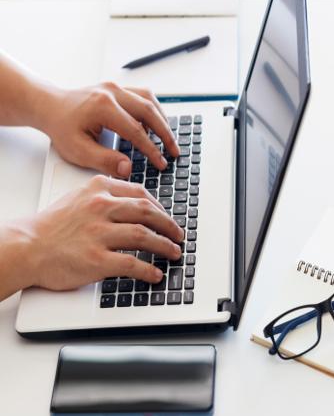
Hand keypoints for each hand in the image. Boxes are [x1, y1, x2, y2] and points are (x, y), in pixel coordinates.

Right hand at [17, 175, 183, 290]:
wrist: (25, 247)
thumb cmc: (51, 226)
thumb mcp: (78, 197)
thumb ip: (106, 196)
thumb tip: (138, 205)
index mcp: (98, 189)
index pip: (140, 194)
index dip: (160, 208)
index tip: (168, 216)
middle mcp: (100, 208)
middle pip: (148, 213)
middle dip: (169, 225)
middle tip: (178, 235)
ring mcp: (99, 234)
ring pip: (144, 236)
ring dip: (165, 246)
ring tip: (174, 252)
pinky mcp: (97, 259)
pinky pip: (132, 264)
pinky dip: (148, 270)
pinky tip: (156, 274)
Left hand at [35, 82, 179, 177]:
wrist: (50, 107)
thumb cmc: (61, 127)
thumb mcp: (77, 150)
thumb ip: (104, 160)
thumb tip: (128, 168)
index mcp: (103, 106)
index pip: (136, 131)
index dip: (152, 150)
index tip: (161, 163)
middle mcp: (112, 92)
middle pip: (149, 111)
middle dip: (165, 134)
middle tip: (174, 151)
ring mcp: (116, 87)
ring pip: (150, 100)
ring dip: (162, 120)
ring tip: (169, 138)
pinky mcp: (118, 88)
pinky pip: (144, 96)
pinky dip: (154, 110)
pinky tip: (156, 124)